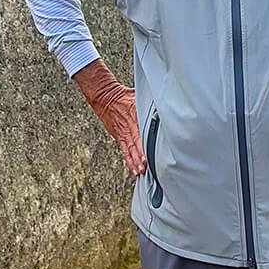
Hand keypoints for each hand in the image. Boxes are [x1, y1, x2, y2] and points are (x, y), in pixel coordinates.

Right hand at [73, 58, 144, 175]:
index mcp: (134, 117)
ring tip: (138, 171)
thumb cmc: (123, 96)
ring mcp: (122, 133)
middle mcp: (128, 127)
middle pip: (134, 145)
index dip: (143, 146)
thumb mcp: (138, 97)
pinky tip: (132, 167)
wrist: (104, 97)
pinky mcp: (119, 136)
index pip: (140, 134)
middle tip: (144, 168)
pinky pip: (124, 149)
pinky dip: (128, 159)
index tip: (148, 155)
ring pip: (129, 150)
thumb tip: (164, 103)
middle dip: (139, 157)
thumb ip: (150, 103)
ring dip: (133, 161)